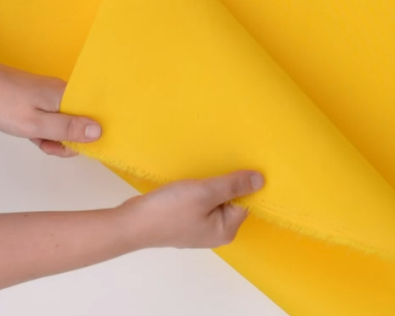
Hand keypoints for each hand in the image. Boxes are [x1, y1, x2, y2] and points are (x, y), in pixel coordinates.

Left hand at [0, 64, 101, 156]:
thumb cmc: (5, 102)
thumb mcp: (37, 124)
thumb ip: (67, 129)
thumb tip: (98, 132)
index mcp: (69, 96)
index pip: (94, 118)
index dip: (89, 136)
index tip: (74, 147)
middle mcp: (66, 94)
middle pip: (81, 122)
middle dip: (67, 140)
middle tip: (49, 145)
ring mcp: (55, 96)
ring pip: (66, 123)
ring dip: (54, 137)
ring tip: (38, 139)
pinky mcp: (45, 99)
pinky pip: (54, 119)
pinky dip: (45, 130)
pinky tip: (34, 134)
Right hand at [117, 170, 264, 248]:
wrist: (132, 222)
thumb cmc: (171, 209)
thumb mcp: (206, 192)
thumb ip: (234, 185)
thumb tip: (261, 180)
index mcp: (226, 230)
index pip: (246, 202)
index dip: (242, 183)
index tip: (239, 164)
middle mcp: (216, 232)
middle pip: (230, 201)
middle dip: (224, 183)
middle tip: (217, 165)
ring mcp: (199, 227)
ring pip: (213, 199)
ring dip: (209, 184)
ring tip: (202, 172)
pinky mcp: (184, 220)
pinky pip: (199, 202)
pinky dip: (197, 190)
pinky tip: (190, 180)